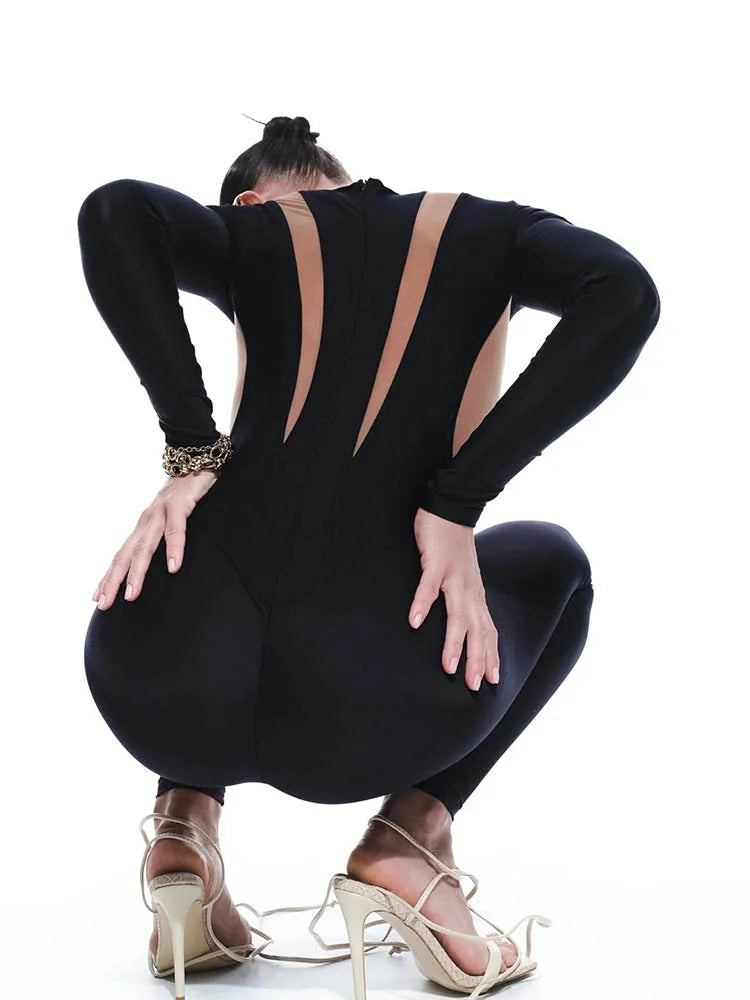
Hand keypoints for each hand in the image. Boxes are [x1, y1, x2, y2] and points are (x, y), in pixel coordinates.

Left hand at [92, 469, 218, 609]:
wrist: (194, 459)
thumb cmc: (184, 495)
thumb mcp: (169, 520)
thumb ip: (162, 538)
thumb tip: (162, 565)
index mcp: (143, 527)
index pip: (121, 556)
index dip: (109, 577)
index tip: (97, 599)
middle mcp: (146, 522)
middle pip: (125, 555)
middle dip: (113, 581)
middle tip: (104, 605)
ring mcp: (160, 513)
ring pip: (145, 547)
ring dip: (137, 572)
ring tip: (132, 595)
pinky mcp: (179, 505)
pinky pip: (176, 530)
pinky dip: (174, 549)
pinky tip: (173, 567)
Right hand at [409, 507, 499, 690]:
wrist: (450, 508)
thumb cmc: (453, 546)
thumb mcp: (462, 577)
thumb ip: (461, 599)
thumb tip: (461, 623)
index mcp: (475, 594)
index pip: (487, 631)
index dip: (491, 656)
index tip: (493, 681)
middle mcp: (469, 590)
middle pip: (476, 630)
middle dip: (477, 659)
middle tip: (475, 686)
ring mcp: (453, 577)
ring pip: (457, 615)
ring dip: (453, 642)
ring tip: (448, 666)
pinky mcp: (436, 563)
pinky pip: (428, 587)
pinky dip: (422, 604)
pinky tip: (414, 622)